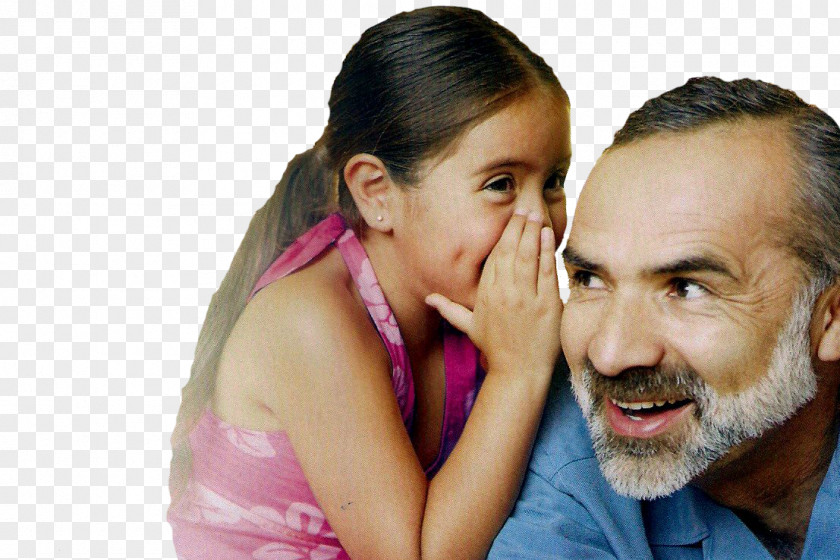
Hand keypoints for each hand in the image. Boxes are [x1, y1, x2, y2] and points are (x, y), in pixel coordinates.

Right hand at [426, 209, 562, 376]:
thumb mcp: (469, 327)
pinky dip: (546, 251)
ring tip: (535, 215)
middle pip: (510, 251)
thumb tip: (428, 298)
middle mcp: (504, 292)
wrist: (518, 372)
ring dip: (531, 232)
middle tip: (524, 208)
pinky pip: (546, 271)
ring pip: (528, 256)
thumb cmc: (495, 349)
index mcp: (486, 294)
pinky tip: (547, 234)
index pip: (494, 257)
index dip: (502, 235)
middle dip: (517, 226)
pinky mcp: (546, 304)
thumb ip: (449, 308)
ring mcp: (526, 298)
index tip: (509, 219)